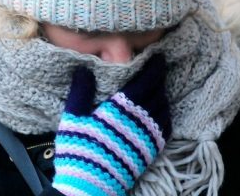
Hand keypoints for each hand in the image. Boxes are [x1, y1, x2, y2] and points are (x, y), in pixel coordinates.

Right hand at [52, 54, 170, 195]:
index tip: (157, 57)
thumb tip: (83, 69)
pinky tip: (160, 112)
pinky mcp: (151, 150)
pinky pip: (166, 127)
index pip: (145, 80)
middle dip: (158, 78)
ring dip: (162, 95)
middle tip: (158, 68)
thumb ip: (80, 92)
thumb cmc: (80, 150)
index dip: (153, 67)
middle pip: (157, 92)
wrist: (91, 185)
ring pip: (163, 108)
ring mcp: (148, 135)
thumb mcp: (73, 118)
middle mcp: (140, 119)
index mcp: (122, 107)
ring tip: (158, 88)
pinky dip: (166, 115)